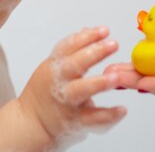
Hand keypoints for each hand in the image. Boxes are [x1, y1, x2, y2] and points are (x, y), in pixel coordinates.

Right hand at [19, 27, 126, 147]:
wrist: (32, 124)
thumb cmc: (45, 93)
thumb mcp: (53, 68)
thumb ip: (70, 51)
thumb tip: (87, 31)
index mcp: (54, 67)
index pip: (68, 47)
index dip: (86, 37)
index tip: (104, 30)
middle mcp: (59, 82)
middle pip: (74, 64)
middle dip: (94, 53)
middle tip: (113, 45)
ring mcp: (67, 102)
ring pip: (81, 91)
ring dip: (99, 83)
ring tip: (116, 77)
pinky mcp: (76, 121)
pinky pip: (93, 119)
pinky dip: (108, 115)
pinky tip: (122, 110)